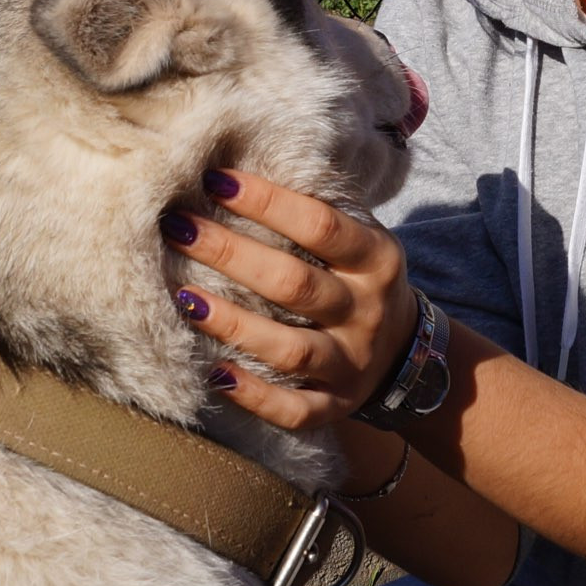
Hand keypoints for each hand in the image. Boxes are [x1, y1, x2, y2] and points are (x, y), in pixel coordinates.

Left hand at [161, 168, 416, 431]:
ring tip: (185, 297)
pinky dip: (254, 396)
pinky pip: (295, 409)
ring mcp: (352, 363)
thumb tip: (234, 176)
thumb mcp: (360, 239)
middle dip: (231, 254)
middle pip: (295, 284)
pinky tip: (214, 375)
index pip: (320, 225)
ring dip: (234, 324)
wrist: (407, 353)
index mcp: (376, 259)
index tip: (215, 180)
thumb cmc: (358, 278)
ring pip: (291, 350)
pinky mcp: (335, 405)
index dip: (266, 202)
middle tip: (179, 229)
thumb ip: (316, 213)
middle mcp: (367, 312)